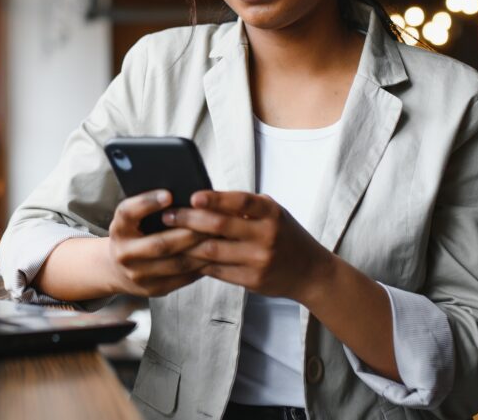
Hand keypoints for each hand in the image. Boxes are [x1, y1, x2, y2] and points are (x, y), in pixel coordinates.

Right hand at [106, 190, 210, 297]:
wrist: (117, 269)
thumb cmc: (134, 234)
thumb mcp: (133, 219)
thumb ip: (149, 208)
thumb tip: (184, 196)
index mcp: (119, 229)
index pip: (128, 213)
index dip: (147, 203)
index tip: (169, 194)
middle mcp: (124, 253)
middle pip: (160, 244)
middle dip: (188, 233)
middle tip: (211, 221)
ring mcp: (138, 275)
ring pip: (176, 264)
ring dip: (200, 251)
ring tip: (218, 238)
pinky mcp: (153, 289)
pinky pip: (182, 277)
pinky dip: (200, 266)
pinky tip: (213, 255)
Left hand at [163, 190, 334, 302]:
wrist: (310, 272)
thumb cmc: (285, 235)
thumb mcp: (273, 214)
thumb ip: (245, 207)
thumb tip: (203, 197)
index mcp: (271, 213)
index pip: (241, 202)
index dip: (216, 199)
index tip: (193, 196)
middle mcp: (266, 235)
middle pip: (220, 226)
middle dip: (189, 220)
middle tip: (167, 215)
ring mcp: (259, 260)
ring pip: (213, 251)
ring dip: (186, 243)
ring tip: (167, 236)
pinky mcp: (252, 280)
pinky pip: (217, 270)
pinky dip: (197, 263)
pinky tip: (182, 256)